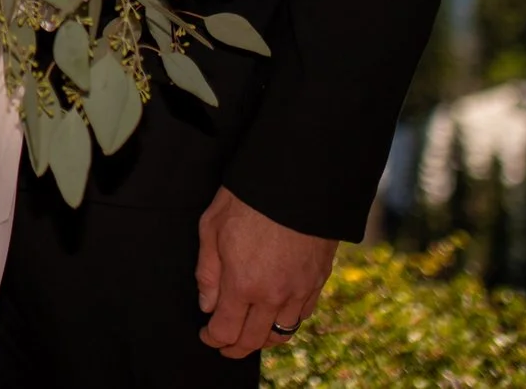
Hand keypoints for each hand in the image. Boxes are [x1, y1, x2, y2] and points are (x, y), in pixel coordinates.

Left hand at [195, 186, 336, 357]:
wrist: (299, 178)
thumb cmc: (248, 198)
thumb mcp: (212, 227)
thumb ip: (208, 272)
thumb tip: (207, 304)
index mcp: (244, 283)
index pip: (226, 331)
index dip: (212, 338)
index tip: (206, 334)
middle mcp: (275, 294)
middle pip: (254, 340)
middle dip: (235, 347)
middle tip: (223, 343)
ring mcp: (301, 289)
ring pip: (282, 332)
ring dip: (263, 337)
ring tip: (249, 331)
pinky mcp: (319, 279)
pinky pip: (303, 314)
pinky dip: (287, 320)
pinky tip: (276, 312)